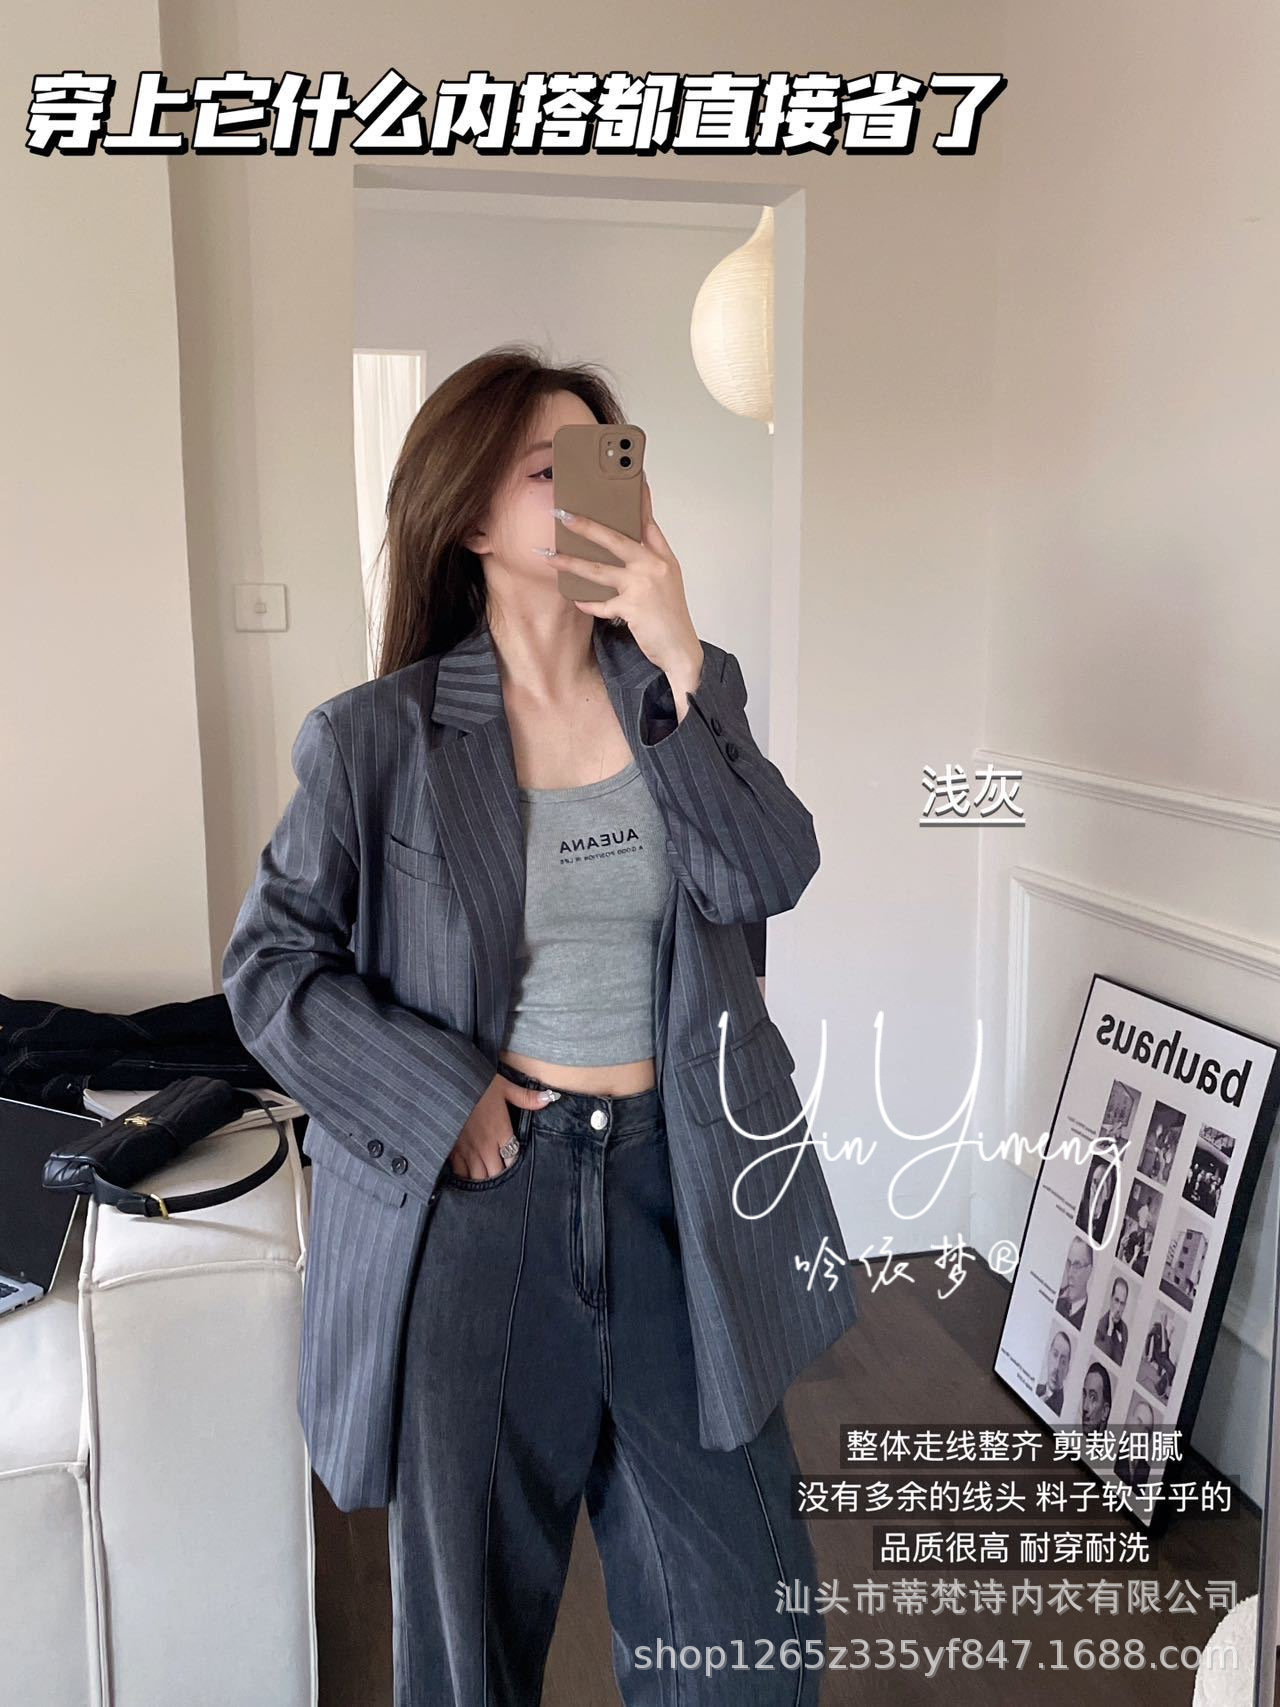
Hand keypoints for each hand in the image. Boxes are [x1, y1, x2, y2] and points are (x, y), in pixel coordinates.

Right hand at [446, 1075, 553, 1182]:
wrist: (447, 1085)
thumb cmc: (477, 1085)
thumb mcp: (504, 1087)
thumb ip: (526, 1097)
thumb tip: (549, 1098)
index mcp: (501, 1131)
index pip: (513, 1159)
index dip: (514, 1166)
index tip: (515, 1166)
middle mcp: (486, 1145)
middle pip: (497, 1173)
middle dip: (500, 1176)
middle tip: (501, 1179)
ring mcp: (468, 1150)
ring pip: (479, 1177)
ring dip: (484, 1180)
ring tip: (487, 1184)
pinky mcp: (452, 1150)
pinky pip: (460, 1173)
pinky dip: (465, 1178)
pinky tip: (468, 1180)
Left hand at [548, 474, 703, 683]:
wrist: (681, 650)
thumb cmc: (670, 617)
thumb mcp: (666, 582)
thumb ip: (648, 562)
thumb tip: (621, 548)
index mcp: (662, 558)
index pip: (648, 521)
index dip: (639, 498)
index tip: (631, 476)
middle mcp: (653, 566)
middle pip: (615, 538)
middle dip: (586, 525)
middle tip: (563, 514)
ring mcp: (642, 586)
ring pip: (598, 570)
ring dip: (569, 562)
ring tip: (547, 555)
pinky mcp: (632, 608)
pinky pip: (600, 603)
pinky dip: (587, 603)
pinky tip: (576, 599)